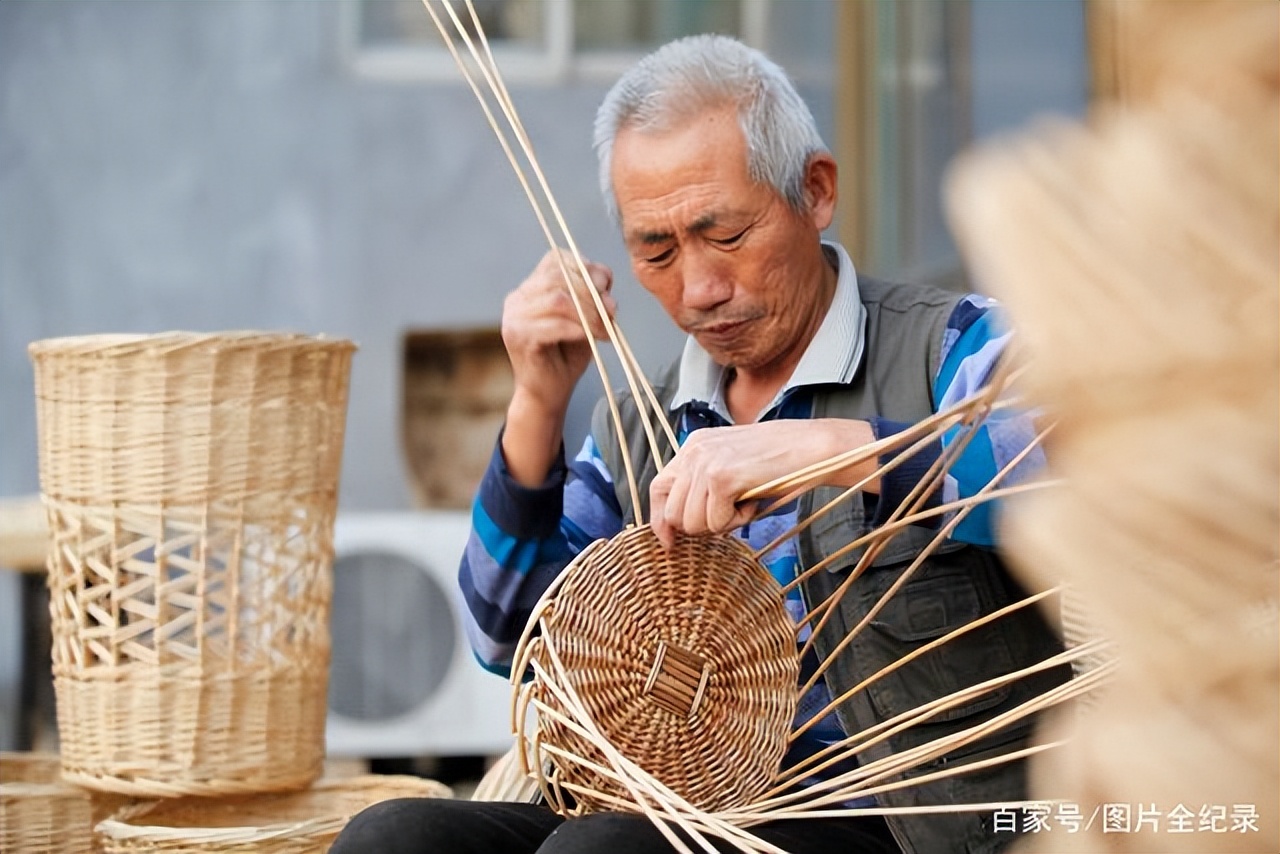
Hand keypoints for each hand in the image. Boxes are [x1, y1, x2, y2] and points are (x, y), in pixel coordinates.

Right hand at [501, 249, 614, 485]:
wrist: (547, 394)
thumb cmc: (566, 356)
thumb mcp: (586, 318)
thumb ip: (594, 296)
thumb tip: (605, 284)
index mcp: (531, 287)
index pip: (557, 258)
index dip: (586, 267)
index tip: (606, 286)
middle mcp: (518, 297)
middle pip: (559, 276)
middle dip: (592, 292)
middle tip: (612, 312)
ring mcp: (514, 316)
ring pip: (558, 298)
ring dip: (590, 312)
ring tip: (605, 328)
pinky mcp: (518, 336)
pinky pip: (555, 324)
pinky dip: (580, 328)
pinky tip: (593, 337)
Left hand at [648, 419, 878, 547]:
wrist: (811, 448)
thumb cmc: (778, 463)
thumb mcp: (732, 467)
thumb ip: (703, 487)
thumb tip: (676, 526)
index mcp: (694, 446)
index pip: (658, 488)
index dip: (660, 520)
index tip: (670, 542)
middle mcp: (694, 451)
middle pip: (672, 512)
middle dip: (698, 527)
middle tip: (729, 515)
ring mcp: (706, 463)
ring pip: (692, 523)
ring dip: (721, 524)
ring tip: (744, 504)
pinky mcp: (721, 478)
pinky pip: (716, 523)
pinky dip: (737, 522)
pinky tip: (753, 502)